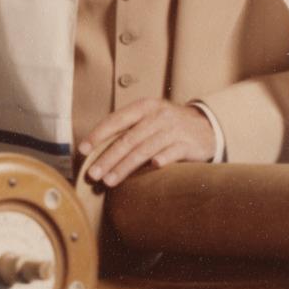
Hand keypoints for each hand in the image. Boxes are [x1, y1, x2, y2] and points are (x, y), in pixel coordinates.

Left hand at [80, 99, 216, 187]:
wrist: (206, 126)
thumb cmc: (167, 125)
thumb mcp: (148, 118)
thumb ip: (127, 130)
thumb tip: (95, 151)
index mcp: (143, 107)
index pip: (115, 120)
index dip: (97, 135)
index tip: (82, 151)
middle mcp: (158, 116)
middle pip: (128, 139)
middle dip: (107, 158)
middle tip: (92, 174)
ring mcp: (174, 129)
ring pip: (144, 149)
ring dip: (125, 167)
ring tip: (109, 181)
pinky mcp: (188, 144)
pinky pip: (172, 153)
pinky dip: (162, 159)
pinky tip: (153, 168)